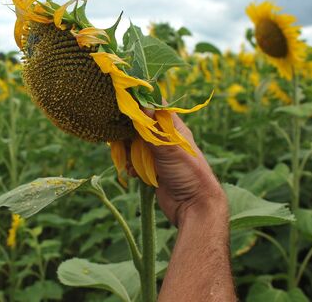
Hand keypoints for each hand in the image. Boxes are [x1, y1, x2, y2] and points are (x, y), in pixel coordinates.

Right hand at [128, 110, 226, 225]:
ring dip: (128, 151)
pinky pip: (136, 162)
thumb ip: (153, 129)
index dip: (141, 103)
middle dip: (128, 131)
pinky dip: (131, 166)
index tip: (123, 103)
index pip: (156, 107)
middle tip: (118, 136)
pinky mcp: (153, 170)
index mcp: (174, 129)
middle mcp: (166, 139)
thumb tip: (141, 104)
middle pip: (141, 126)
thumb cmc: (189, 174)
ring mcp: (159, 155)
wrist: (193, 207)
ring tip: (128, 159)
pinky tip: (132, 173)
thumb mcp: (170, 149)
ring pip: (136, 145)